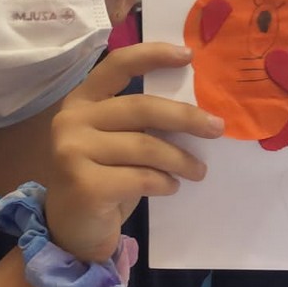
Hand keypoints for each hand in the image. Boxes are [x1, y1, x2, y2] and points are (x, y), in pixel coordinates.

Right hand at [46, 43, 224, 261]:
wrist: (72, 231)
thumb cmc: (103, 179)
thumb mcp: (117, 143)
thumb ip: (139, 122)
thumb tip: (197, 111)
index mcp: (81, 101)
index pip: (117, 66)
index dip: (153, 55)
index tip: (188, 55)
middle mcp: (71, 120)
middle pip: (141, 107)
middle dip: (185, 117)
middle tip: (216, 128)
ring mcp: (72, 152)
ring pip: (145, 146)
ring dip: (180, 159)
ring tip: (198, 171)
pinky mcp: (84, 185)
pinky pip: (141, 177)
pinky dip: (164, 182)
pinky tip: (171, 187)